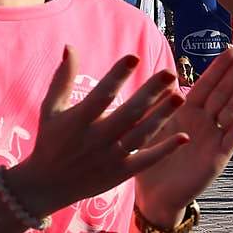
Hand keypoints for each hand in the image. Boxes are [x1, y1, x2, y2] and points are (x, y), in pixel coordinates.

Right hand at [2, 49, 185, 217]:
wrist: (48, 185)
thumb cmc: (50, 140)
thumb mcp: (51, 109)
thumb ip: (62, 79)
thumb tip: (69, 47)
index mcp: (78, 121)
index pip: (102, 95)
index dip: (117, 76)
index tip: (134, 57)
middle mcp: (96, 139)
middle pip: (128, 113)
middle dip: (150, 93)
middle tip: (169, 73)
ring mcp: (110, 157)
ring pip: (141, 134)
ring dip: (161, 116)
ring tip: (179, 97)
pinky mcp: (121, 173)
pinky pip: (146, 160)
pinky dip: (165, 150)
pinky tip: (183, 137)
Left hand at [134, 46, 232, 222]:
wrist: (154, 197)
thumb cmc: (150, 162)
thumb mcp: (149, 129)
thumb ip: (157, 105)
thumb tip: (161, 77)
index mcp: (187, 112)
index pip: (206, 84)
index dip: (219, 67)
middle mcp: (204, 123)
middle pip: (224, 92)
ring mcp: (213, 139)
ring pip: (232, 110)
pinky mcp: (218, 157)